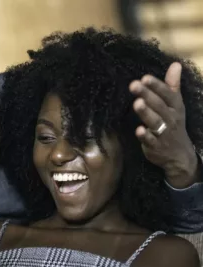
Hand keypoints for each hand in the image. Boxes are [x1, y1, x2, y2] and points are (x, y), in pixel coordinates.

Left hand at [129, 62, 199, 187]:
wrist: (179, 155)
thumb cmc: (174, 125)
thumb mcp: (176, 106)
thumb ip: (172, 86)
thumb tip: (175, 64)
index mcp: (175, 107)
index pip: (167, 94)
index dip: (157, 86)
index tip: (145, 77)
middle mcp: (171, 119)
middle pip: (159, 105)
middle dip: (147, 94)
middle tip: (134, 84)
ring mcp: (164, 133)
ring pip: (155, 122)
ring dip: (146, 113)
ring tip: (137, 103)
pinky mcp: (155, 146)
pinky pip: (150, 140)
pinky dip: (145, 136)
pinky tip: (138, 130)